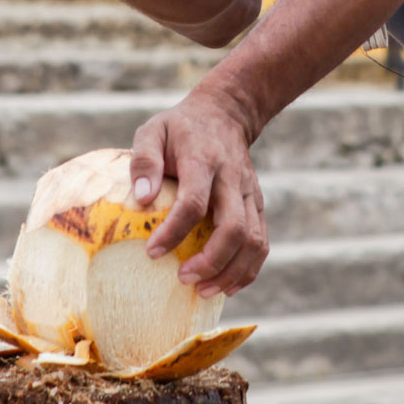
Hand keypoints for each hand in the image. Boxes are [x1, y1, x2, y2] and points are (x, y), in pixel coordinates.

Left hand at [130, 90, 268, 298]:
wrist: (226, 113)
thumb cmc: (180, 127)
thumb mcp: (153, 130)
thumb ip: (144, 161)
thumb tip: (142, 199)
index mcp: (203, 160)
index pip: (194, 203)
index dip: (174, 232)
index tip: (152, 252)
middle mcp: (232, 179)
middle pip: (233, 229)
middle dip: (210, 261)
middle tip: (182, 279)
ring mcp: (248, 193)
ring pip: (253, 241)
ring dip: (231, 272)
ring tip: (202, 290)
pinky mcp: (257, 204)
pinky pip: (261, 242)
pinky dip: (248, 270)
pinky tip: (226, 287)